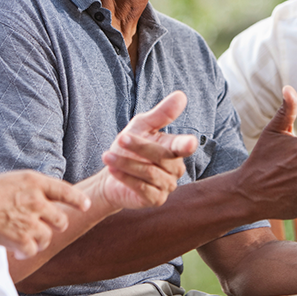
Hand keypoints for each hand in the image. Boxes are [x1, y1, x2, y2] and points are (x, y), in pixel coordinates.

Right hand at [0, 170, 91, 258]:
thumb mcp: (13, 179)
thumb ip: (30, 188)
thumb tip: (37, 195)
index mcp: (35, 182)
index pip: (65, 191)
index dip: (77, 200)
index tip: (85, 206)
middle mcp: (37, 200)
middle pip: (60, 218)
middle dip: (58, 225)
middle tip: (50, 229)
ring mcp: (30, 220)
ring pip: (48, 236)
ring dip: (41, 241)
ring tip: (31, 242)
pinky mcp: (20, 237)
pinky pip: (32, 249)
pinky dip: (27, 253)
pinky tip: (20, 253)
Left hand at [100, 91, 197, 209]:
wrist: (111, 175)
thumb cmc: (129, 147)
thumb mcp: (142, 126)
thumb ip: (161, 114)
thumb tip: (181, 96)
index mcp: (176, 149)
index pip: (184, 146)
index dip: (187, 145)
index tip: (189, 143)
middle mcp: (176, 168)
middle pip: (160, 156)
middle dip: (139, 147)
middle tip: (120, 139)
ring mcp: (168, 185)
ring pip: (149, 173)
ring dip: (126, 163)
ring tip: (107, 155)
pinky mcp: (155, 200)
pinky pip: (142, 188)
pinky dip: (125, 177)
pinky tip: (112, 170)